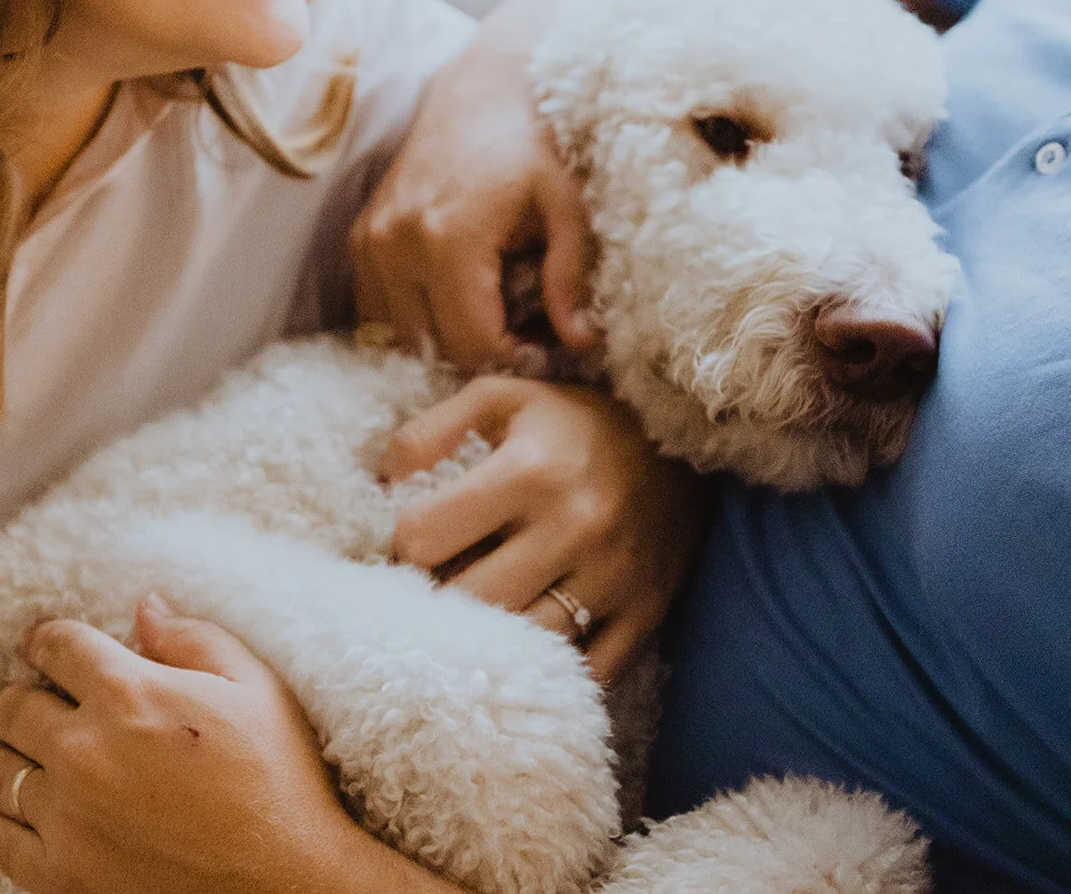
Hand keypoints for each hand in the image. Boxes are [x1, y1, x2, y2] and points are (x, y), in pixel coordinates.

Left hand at [0, 597, 443, 893]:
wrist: (287, 880)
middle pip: (13, 705)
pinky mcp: (57, 873)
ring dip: (7, 752)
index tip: (55, 649)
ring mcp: (65, 815)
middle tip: (42, 701)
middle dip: (26, 694)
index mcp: (130, 692)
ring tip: (26, 753)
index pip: (57, 645)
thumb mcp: (257, 687)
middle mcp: (84, 749)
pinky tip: (13, 807)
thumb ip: (194, 639)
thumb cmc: (280, 778)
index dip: (52, 640)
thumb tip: (145, 607)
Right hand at [350, 37, 599, 371]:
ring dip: (445, 341)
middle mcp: (396, 244)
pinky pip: (378, 311)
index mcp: (447, 238)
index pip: (472, 344)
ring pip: (401, 336)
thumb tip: (581, 344)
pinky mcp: (360, 240)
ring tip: (493, 318)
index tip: (545, 349)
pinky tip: (458, 301)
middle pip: (434, 348)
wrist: (481, 92)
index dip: (513, 360)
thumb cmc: (533, 146)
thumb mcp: (566, 207)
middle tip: (525, 338)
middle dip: (482, 356)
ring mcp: (370, 242)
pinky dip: (416, 319)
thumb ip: (570, 277)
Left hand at [382, 376, 712, 682]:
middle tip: (443, 586)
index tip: (419, 541)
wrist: (688, 439)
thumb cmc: (579, 422)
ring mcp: (612, 576)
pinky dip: (553, 670)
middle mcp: (572, 526)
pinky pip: (587, 671)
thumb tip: (382, 480)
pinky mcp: (645, 611)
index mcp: (529, 470)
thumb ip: (431, 428)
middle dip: (440, 598)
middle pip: (466, 601)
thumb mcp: (504, 399)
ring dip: (490, 638)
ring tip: (483, 615)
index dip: (405, 543)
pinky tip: (531, 649)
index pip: (423, 537)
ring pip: (522, 642)